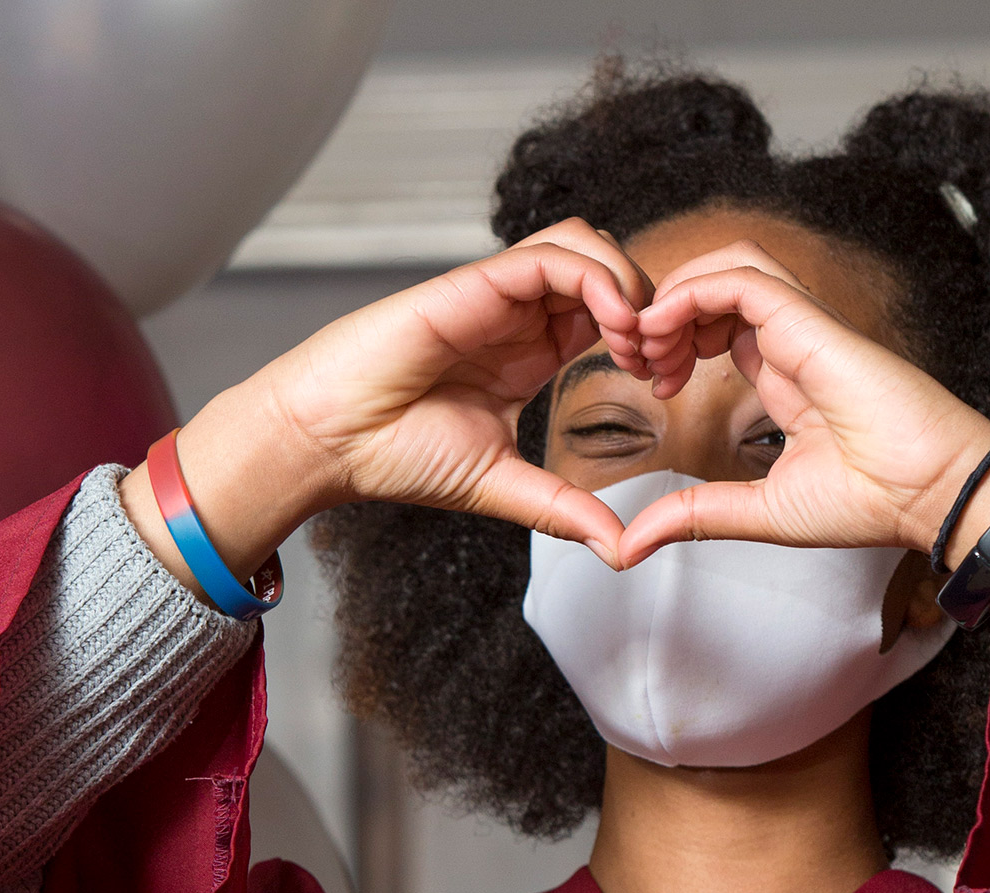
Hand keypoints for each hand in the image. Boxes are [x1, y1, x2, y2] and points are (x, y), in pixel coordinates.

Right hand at [137, 219, 651, 583]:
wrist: (329, 442)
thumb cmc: (394, 456)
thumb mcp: (502, 486)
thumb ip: (563, 508)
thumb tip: (620, 549)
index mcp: (528, 353)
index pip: (605, 314)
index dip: (646, 337)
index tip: (660, 383)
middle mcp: (516, 316)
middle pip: (607, 269)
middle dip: (650, 305)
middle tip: (659, 359)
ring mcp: (497, 295)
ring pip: (585, 247)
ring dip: (627, 284)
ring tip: (636, 340)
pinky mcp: (475, 283)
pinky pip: (553, 255)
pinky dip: (596, 279)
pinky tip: (612, 324)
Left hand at [616, 241, 989, 564]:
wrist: (933, 493)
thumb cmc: (873, 499)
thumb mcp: (759, 511)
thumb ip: (695, 516)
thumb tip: (630, 545)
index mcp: (785, 374)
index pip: (720, 324)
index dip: (672, 339)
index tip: (650, 382)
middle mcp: (792, 341)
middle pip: (717, 285)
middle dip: (664, 310)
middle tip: (635, 356)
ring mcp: (803, 327)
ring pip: (729, 267)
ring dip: (676, 293)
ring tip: (647, 341)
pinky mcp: (812, 322)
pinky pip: (744, 278)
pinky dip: (694, 291)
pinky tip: (664, 328)